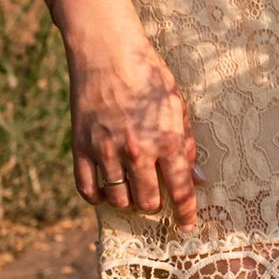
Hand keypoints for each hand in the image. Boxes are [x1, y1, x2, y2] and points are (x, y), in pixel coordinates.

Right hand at [62, 0, 199, 225]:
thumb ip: (186, 143)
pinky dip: (97, 197)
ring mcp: (106, 151)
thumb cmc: (148, 75)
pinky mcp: (81, 148)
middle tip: (155, 195)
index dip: (185, 213)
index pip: (180, 190)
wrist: (107, 52)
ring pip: (118, 199)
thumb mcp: (177, 105)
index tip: (186, 225)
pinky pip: (87, 189)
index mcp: (165, 140)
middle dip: (154, 204)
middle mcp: (136, 151)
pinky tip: (106, 191)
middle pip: (147, 201)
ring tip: (132, 189)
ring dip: (127, 200)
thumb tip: (197, 178)